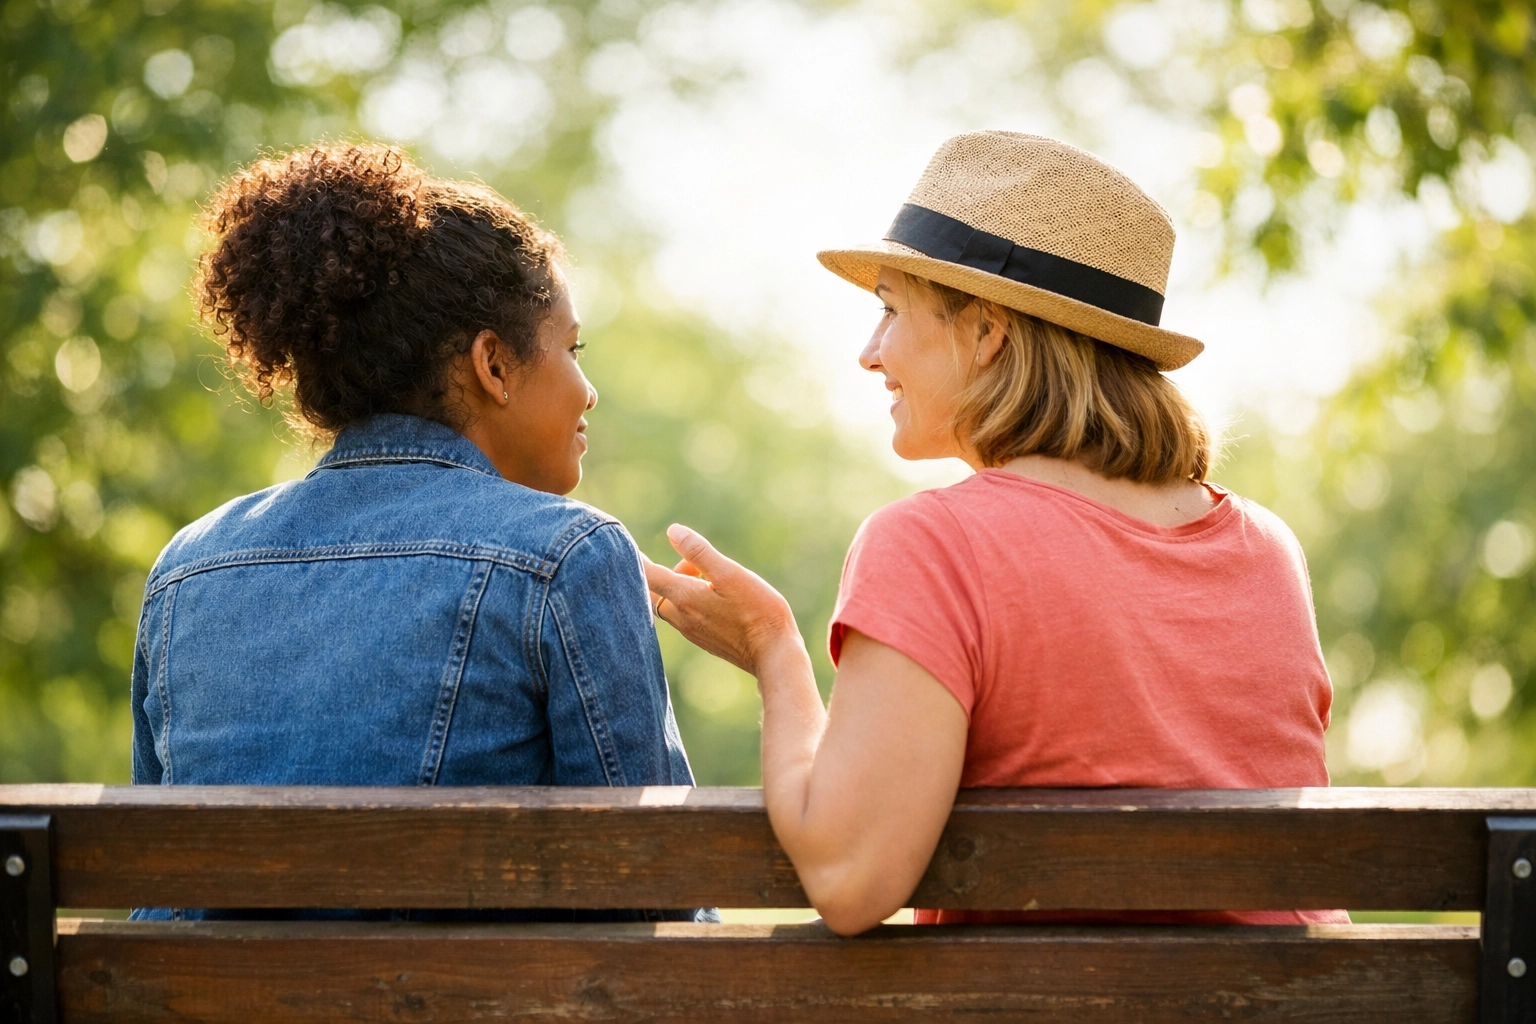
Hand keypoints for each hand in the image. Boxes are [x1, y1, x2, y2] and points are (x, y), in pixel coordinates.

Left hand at [644, 524, 804, 676]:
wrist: (774, 655)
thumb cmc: (757, 612)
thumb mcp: (730, 574)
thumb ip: (699, 552)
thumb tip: (673, 531)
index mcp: (684, 598)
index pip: (647, 575)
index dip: (635, 560)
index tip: (628, 550)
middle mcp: (682, 618)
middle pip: (658, 591)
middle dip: (670, 573)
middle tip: (696, 565)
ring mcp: (693, 632)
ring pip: (674, 604)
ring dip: (683, 588)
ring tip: (711, 580)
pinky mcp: (705, 640)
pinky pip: (687, 617)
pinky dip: (692, 603)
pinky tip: (719, 600)